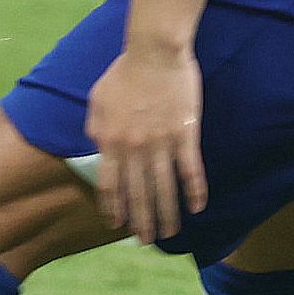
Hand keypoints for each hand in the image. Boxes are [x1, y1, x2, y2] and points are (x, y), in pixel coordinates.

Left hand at [85, 41, 206, 243]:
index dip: (114, 206)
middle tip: (146, 241)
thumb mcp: (96, 101)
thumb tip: (97, 149)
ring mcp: (161, 143)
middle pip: (138, 192)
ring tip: (170, 234)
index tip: (117, 225)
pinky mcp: (185, 135)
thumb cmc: (123, 73)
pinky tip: (197, 208)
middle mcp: (134, 147)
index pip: (110, 183)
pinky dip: (194, 191)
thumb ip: (95, 128)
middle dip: (141, 220)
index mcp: (109, 140)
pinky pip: (191, 170)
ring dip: (167, 214)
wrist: (154, 53)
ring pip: (164, 187)